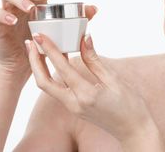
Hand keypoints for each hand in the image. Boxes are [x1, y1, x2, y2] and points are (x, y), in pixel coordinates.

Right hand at [0, 0, 97, 78]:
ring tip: (29, 8)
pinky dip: (1, 14)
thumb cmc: (42, 43)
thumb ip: (76, 20)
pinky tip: (13, 21)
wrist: (22, 64)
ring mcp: (8, 10)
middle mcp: (21, 1)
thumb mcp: (60, 32)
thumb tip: (94, 8)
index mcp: (36, 0)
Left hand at [25, 32, 156, 143]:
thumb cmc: (130, 105)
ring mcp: (73, 108)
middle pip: (43, 82)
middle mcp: (75, 103)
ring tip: (37, 49)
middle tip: (31, 41)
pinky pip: (57, 90)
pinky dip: (52, 74)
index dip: (49, 49)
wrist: (133, 130)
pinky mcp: (74, 108)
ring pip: (48, 87)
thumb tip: (85, 38)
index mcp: (86, 94)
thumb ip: (95, 60)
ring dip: (40, 68)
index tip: (40, 35)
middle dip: (34, 61)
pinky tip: (55, 61)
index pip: (62, 68)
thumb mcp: (114, 79)